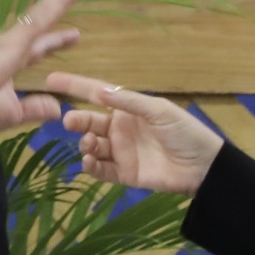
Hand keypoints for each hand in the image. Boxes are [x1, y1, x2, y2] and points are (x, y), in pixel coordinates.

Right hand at [45, 73, 224, 195]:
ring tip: (90, 143)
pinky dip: (91, 166)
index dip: (74, 86)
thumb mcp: (160, 111)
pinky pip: (101, 170)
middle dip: (77, 120)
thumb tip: (99, 91)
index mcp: (128, 109)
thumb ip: (130, 103)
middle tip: (69, 121)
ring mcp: (121, 152)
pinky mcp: (124, 174)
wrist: (204, 167)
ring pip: (92, 146)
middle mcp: (120, 129)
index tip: (51, 80)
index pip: (96, 94)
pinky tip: (89, 161)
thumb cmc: (185, 132)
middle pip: (90, 121)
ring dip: (86, 143)